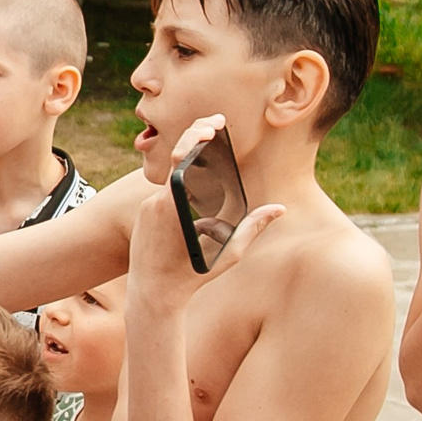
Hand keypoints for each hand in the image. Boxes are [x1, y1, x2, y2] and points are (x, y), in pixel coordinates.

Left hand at [126, 117, 281, 312]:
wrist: (153, 295)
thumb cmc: (193, 276)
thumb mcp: (228, 253)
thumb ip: (253, 227)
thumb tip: (279, 209)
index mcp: (174, 206)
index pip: (181, 159)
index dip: (195, 137)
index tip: (213, 125)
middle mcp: (156, 202)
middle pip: (178, 163)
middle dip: (196, 140)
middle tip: (215, 125)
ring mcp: (146, 207)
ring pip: (173, 183)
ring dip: (192, 175)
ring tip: (212, 163)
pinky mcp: (142, 214)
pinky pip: (163, 197)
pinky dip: (180, 193)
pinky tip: (195, 193)